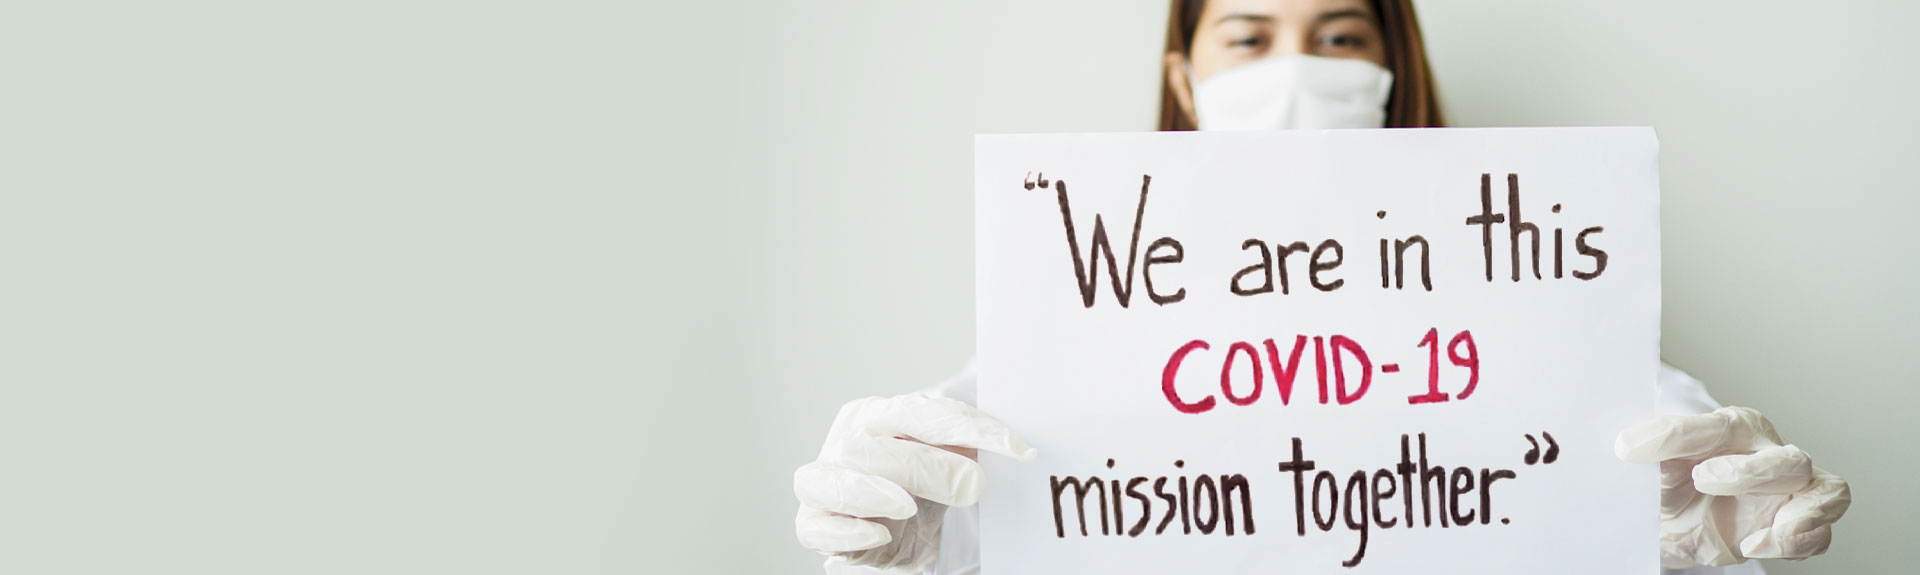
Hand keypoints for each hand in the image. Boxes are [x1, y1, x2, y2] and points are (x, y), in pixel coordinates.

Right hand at [794, 394, 1036, 572]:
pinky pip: (816, 526)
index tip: (1016, 448)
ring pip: (834, 479)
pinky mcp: (812, 524)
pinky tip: (879, 534)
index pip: (920, 412)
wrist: (891, 527)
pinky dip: (846, 531)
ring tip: (907, 507)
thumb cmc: (920, 485)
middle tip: (974, 486)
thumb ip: (970, 447)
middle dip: (926, 464)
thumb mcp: (949, 460)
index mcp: (879, 415)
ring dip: (871, 492)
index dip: (968, 426)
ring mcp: (823, 481)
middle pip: (874, 445)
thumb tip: (1015, 448)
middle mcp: (847, 441)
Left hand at [1615, 406, 1850, 567]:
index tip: (1630, 448)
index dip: (1680, 435)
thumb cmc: (1664, 483)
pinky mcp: (1791, 526)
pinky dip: (1797, 543)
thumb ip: (1651, 454)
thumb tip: (1630, 445)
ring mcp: (1788, 491)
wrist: (1667, 523)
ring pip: (1829, 491)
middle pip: (1789, 459)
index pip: (1718, 425)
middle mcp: (1768, 453)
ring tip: (1767, 532)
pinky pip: (1819, 536)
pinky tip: (1754, 545)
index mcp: (1732, 429)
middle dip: (1750, 473)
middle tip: (1702, 480)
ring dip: (1805, 512)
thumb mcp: (1649, 467)